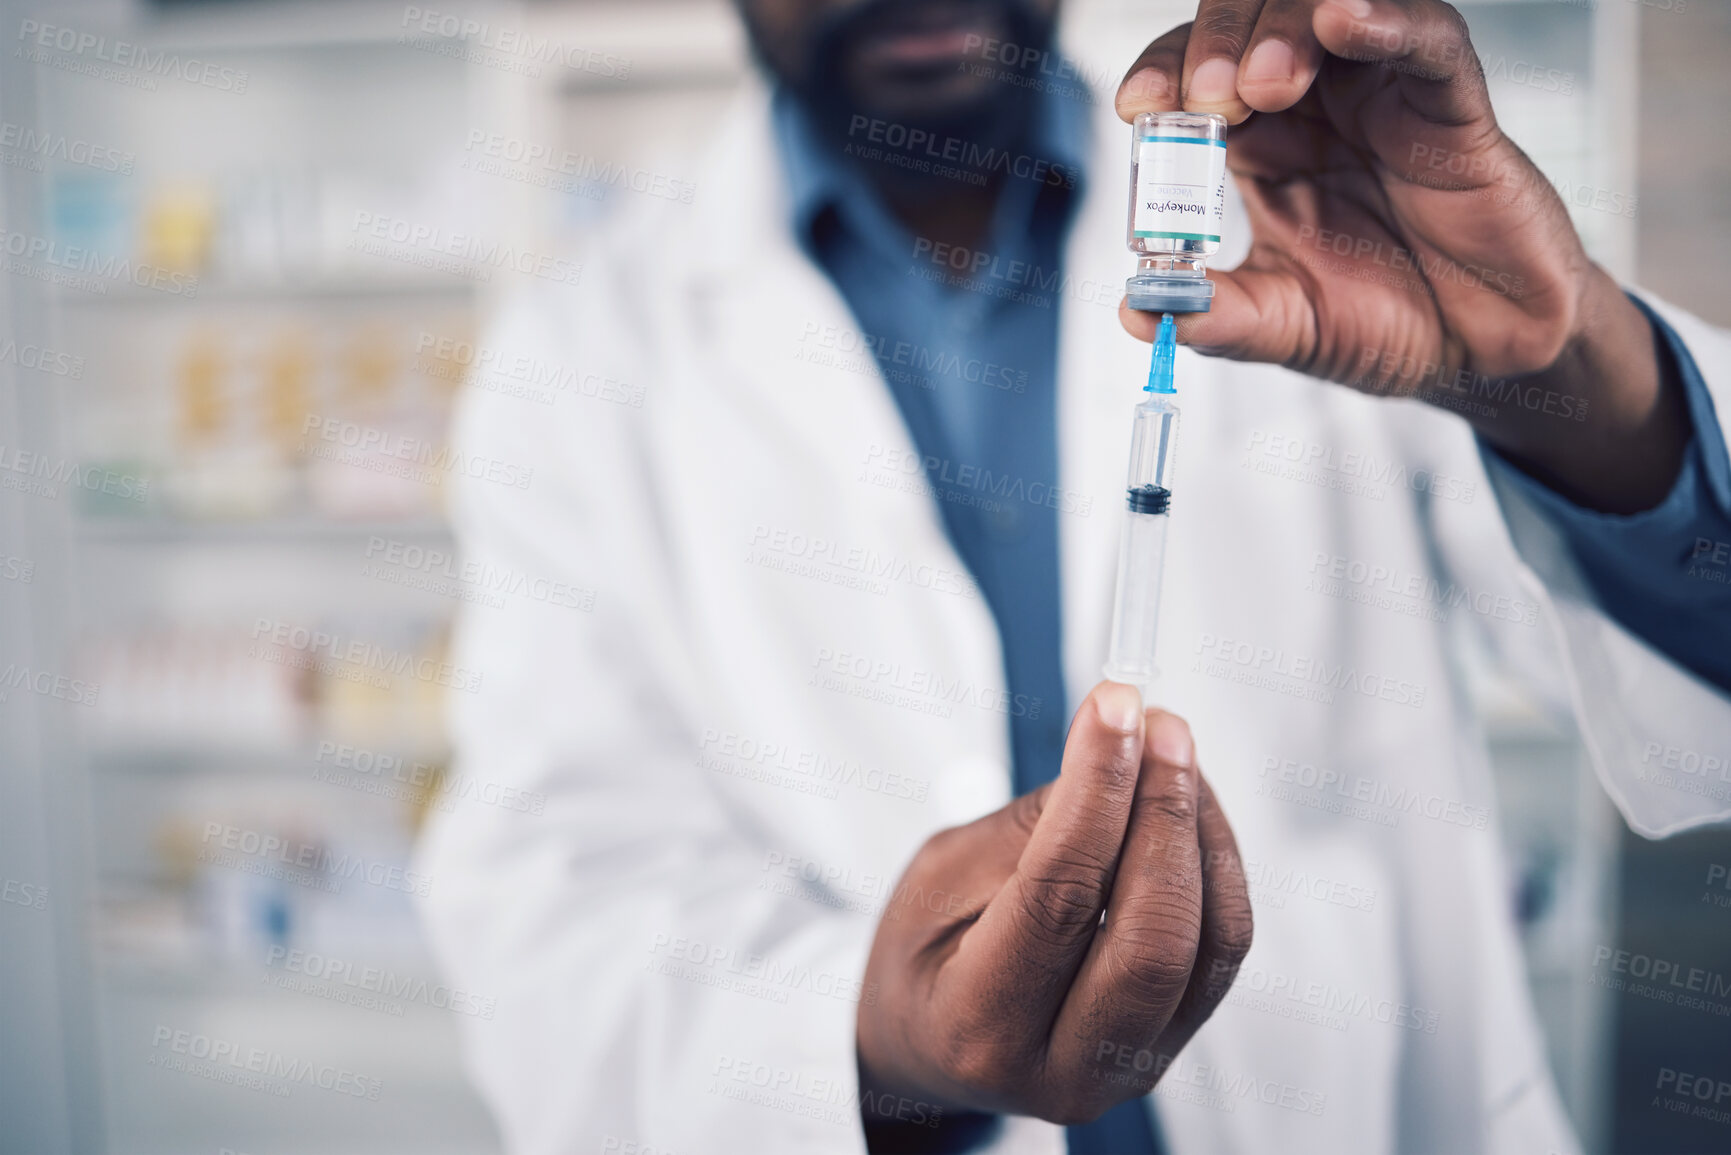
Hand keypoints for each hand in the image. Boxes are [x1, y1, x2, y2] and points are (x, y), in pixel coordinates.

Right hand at [855, 682, 1251, 1134]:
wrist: (934, 1044)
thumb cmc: (925, 954)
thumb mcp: (938, 877)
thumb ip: (1031, 825)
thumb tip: (1115, 747)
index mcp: (978, 1026)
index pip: (1060, 898)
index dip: (1097, 792)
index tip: (1114, 707)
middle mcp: (1065, 1069)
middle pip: (1154, 935)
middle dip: (1164, 811)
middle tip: (1157, 724)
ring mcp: (1129, 1069)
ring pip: (1209, 941)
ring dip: (1201, 828)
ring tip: (1170, 751)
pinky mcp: (1175, 1043)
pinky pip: (1224, 946)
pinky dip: (1216, 861)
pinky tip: (1186, 805)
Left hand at [1115, 0, 1689, 513]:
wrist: (1480, 355)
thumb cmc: (1388, 324)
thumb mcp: (1285, 328)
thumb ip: (1217, 318)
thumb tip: (1136, 312)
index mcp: (1260, 145)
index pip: (1194, 74)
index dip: (1162, 74)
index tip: (1139, 109)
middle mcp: (1315, 105)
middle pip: (1252, 23)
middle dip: (1216, 45)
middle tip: (1206, 98)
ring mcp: (1382, 94)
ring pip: (1327, 10)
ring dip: (1281, 29)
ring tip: (1259, 84)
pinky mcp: (1452, 104)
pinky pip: (1427, 37)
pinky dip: (1385, 18)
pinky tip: (1344, 19)